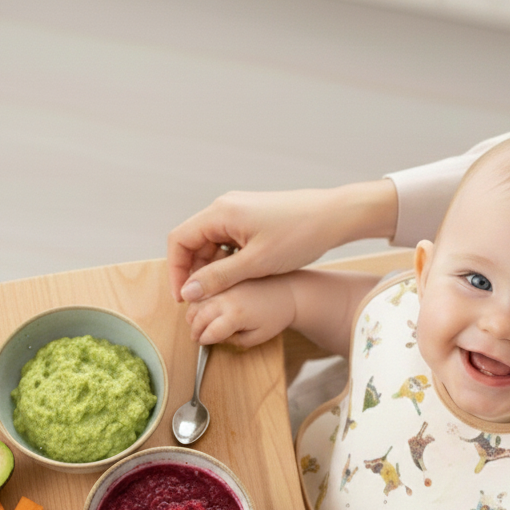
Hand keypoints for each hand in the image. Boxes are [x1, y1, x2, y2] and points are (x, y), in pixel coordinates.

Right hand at [167, 180, 396, 301]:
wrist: (334, 217)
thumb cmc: (299, 235)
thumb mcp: (256, 264)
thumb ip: (219, 278)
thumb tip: (189, 292)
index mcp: (220, 213)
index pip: (179, 241)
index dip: (176, 272)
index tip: (183, 298)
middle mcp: (225, 208)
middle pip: (194, 243)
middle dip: (196, 273)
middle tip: (205, 301)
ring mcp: (239, 212)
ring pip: (212, 245)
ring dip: (214, 270)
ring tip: (227, 292)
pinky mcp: (252, 219)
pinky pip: (229, 243)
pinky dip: (229, 262)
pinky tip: (243, 279)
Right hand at [185, 274, 296, 346]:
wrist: (290, 289)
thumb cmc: (278, 314)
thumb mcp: (258, 336)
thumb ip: (234, 340)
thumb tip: (212, 336)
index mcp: (236, 313)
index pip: (207, 329)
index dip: (203, 338)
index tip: (203, 342)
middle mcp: (227, 295)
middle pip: (196, 311)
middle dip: (193, 325)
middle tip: (195, 335)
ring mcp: (224, 281)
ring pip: (195, 295)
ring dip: (192, 308)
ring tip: (197, 321)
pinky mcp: (225, 272)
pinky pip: (203, 282)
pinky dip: (200, 294)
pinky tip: (206, 305)